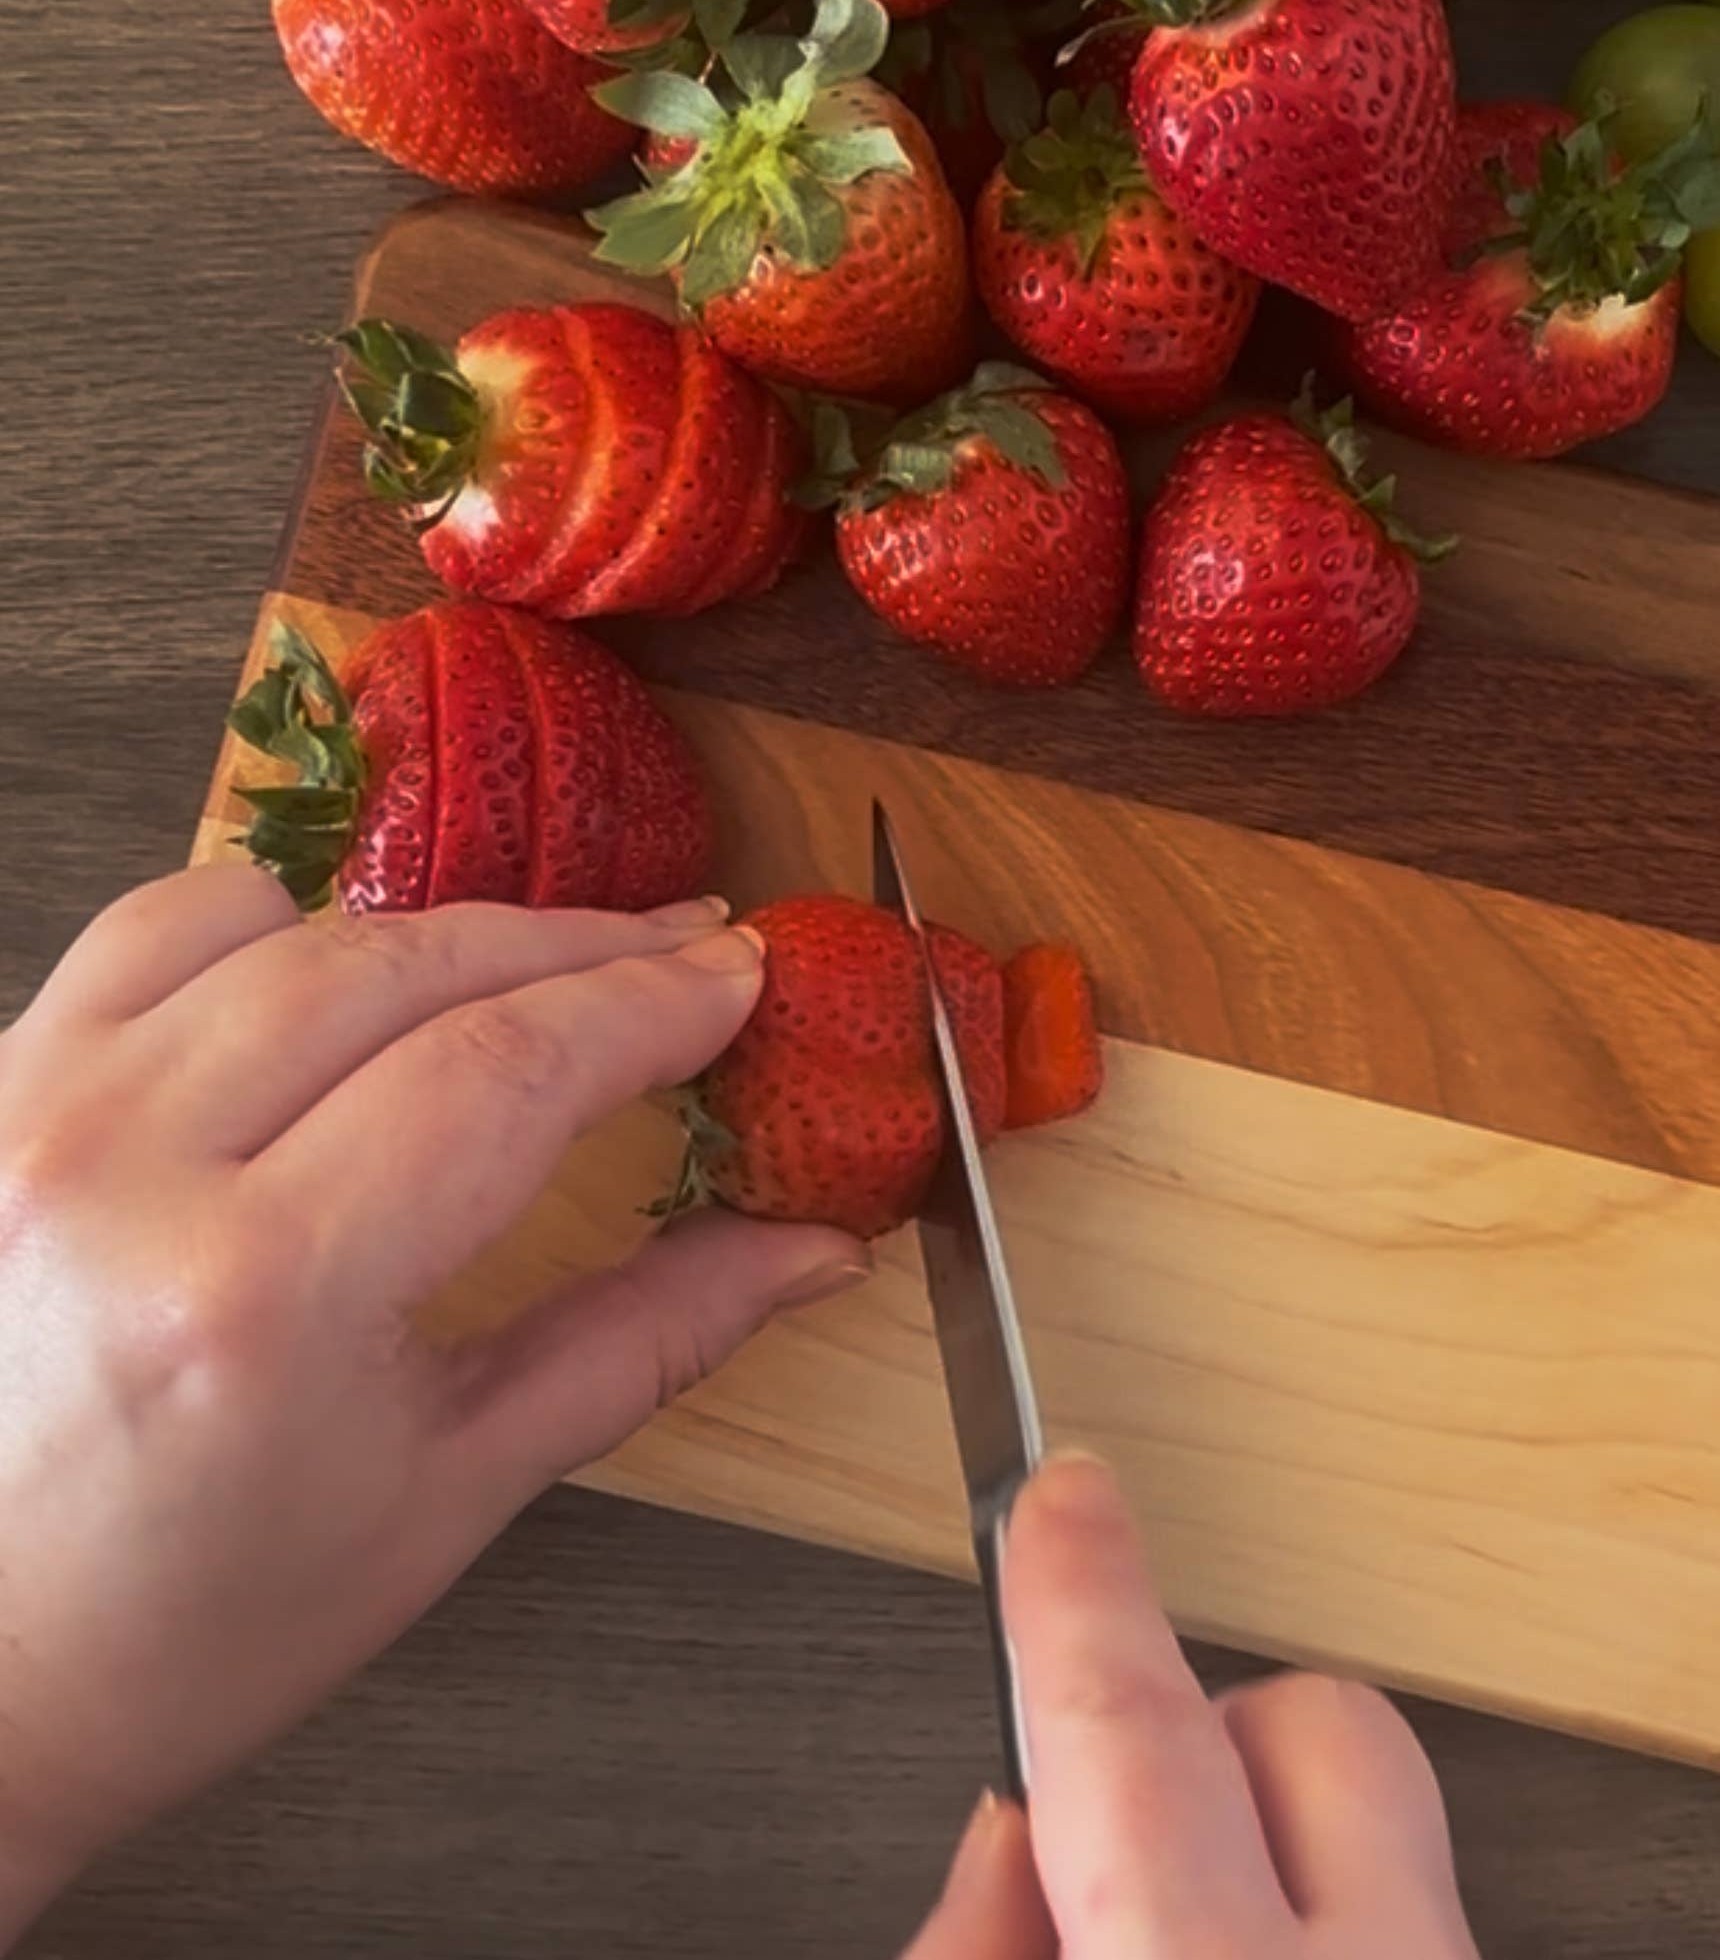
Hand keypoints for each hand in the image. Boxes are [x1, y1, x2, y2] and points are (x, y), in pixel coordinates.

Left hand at [0, 865, 868, 1937]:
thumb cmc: (194, 1625)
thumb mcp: (452, 1494)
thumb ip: (647, 1339)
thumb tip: (813, 1248)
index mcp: (264, 1294)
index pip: (505, 1069)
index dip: (647, 1003)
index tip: (736, 973)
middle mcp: (126, 1170)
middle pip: (409, 967)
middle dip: (575, 945)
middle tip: (679, 949)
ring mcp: (28, 1112)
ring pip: (282, 921)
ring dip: (438, 930)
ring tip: (533, 967)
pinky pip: (149, 934)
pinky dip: (270, 927)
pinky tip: (338, 982)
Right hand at [903, 1455, 1480, 1957]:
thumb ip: (978, 1954)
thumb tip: (1003, 1844)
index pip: (1136, 1735)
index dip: (1084, 1597)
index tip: (1062, 1492)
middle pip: (1323, 1726)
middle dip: (1207, 1722)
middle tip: (1104, 1811)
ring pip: (1386, 1834)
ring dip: (1263, 1858)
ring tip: (1160, 1941)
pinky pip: (1410, 1919)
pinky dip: (1315, 1935)